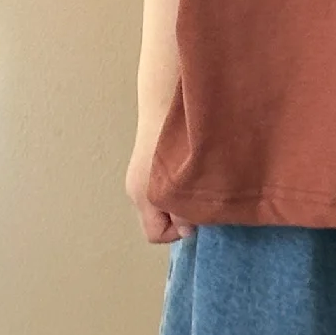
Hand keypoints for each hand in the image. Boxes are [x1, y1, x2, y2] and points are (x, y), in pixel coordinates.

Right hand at [126, 127, 188, 244]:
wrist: (166, 100)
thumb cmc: (175, 138)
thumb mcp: (182, 185)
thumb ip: (186, 211)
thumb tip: (187, 229)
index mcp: (142, 196)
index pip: (156, 234)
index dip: (178, 231)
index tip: (196, 214)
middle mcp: (136, 188)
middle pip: (157, 219)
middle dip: (179, 215)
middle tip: (199, 199)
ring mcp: (139, 174)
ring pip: (161, 201)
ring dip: (179, 198)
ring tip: (197, 181)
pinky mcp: (147, 161)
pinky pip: (161, 185)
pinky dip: (176, 184)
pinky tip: (190, 167)